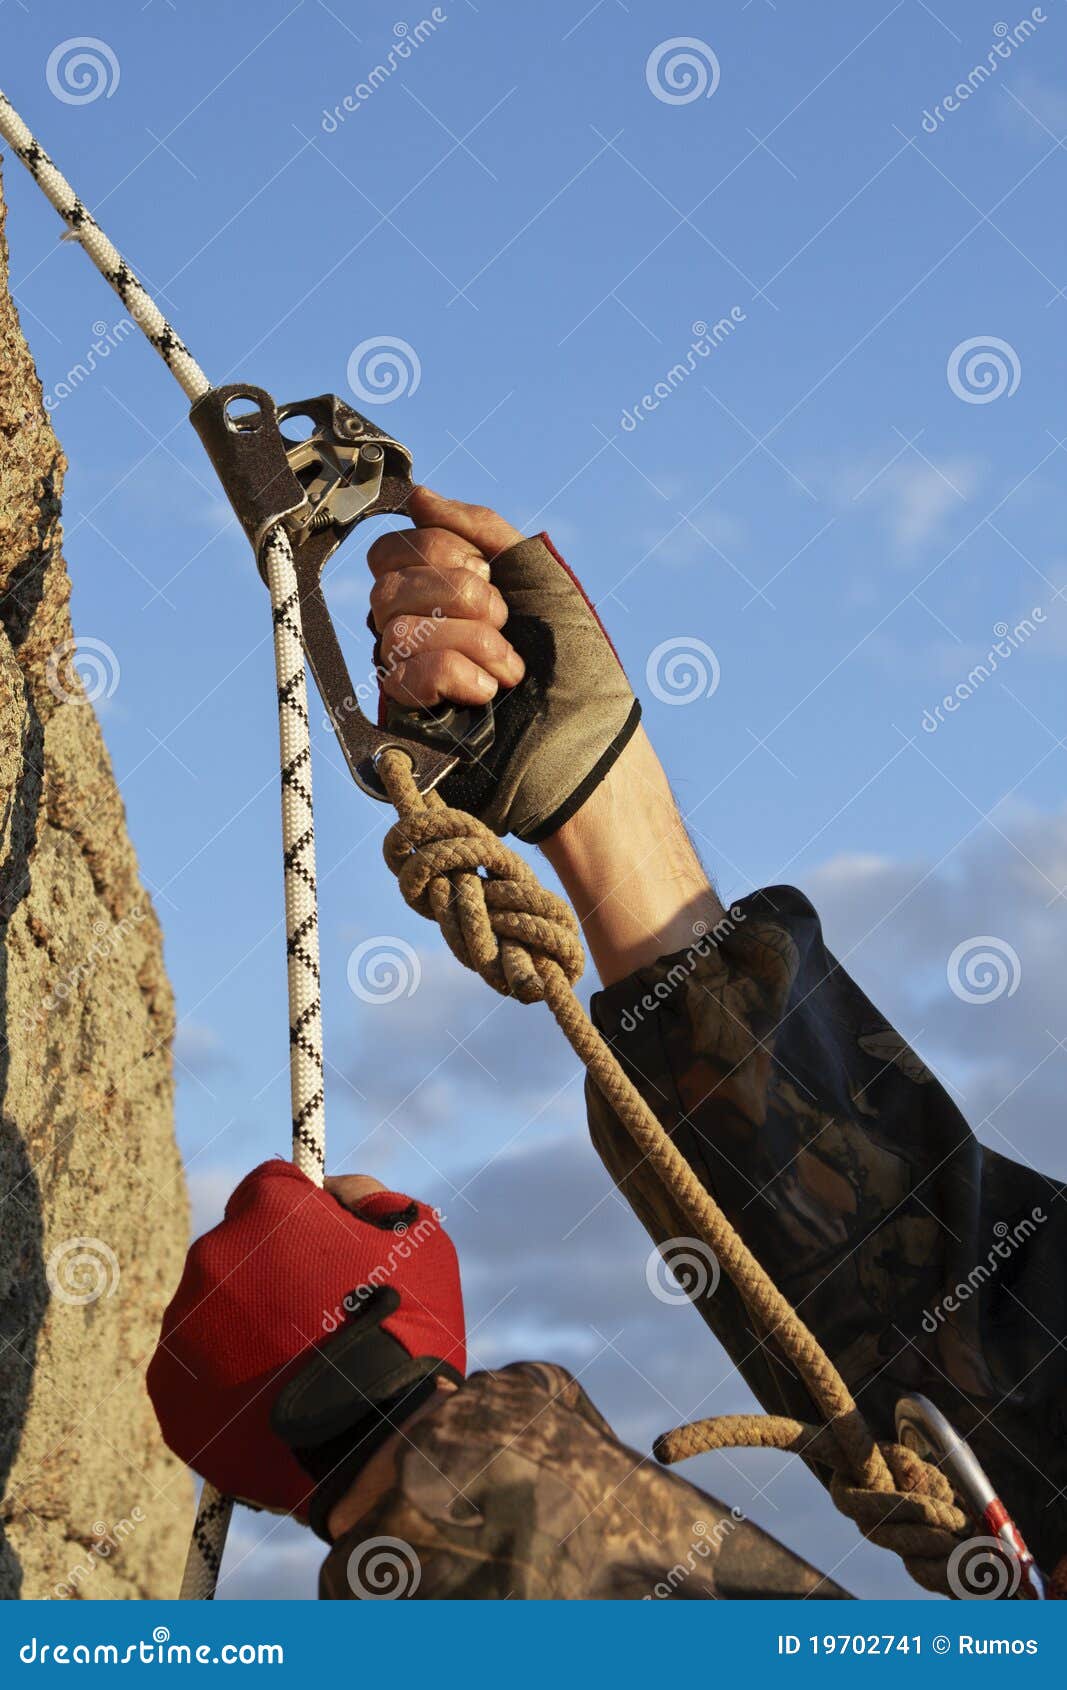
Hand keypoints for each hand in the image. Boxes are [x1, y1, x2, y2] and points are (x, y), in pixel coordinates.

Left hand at [146, 1160, 463, 1530]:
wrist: (378, 1441)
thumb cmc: (407, 1329)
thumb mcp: (416, 1236)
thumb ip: (368, 1199)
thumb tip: (332, 1189)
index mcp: (267, 1209)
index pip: (269, 1188)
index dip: (299, 1214)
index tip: (320, 1246)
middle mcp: (212, 1256)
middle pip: (235, 1251)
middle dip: (269, 1273)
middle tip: (315, 1317)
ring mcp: (184, 1326)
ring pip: (212, 1313)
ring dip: (244, 1329)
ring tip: (296, 1368)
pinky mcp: (170, 1391)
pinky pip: (194, 1373)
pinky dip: (223, 1384)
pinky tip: (268, 1402)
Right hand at [368, 486, 640, 842]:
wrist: (589, 740)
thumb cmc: (575, 664)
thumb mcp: (536, 573)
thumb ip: (478, 528)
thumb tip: (418, 497)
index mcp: (441, 593)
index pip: (394, 550)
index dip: (440, 553)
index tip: (490, 577)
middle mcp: (416, 631)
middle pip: (386, 585)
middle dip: (459, 595)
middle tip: (505, 621)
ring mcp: (409, 677)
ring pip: (394, 628)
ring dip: (471, 641)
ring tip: (510, 670)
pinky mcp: (409, 722)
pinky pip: (401, 674)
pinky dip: (454, 674)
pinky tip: (486, 692)